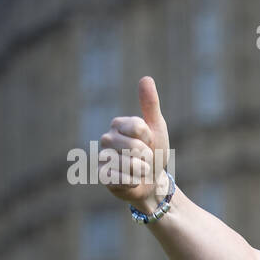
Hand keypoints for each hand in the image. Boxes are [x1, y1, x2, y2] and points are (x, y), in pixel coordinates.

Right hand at [99, 76, 172, 211]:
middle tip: (145, 158)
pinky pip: (123, 178)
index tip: (149, 141)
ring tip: (139, 170)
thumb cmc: (155, 152)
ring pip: (130, 164)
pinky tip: (131, 181)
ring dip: (142, 170)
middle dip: (147, 156)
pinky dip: (134, 182)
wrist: (152, 182)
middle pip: (135, 146)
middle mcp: (106, 138)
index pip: (138, 126)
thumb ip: (150, 105)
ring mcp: (102, 157)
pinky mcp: (102, 177)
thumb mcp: (157, 128)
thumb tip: (146, 78)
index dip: (150, 137)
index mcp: (118, 124)